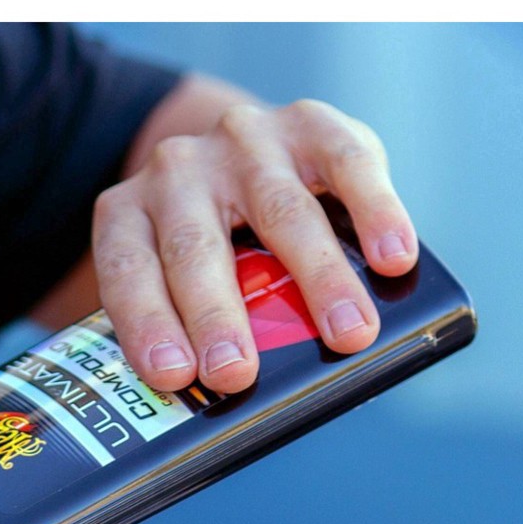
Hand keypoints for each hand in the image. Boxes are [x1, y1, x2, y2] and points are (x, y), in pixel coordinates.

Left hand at [91, 85, 419, 396]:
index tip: (173, 375)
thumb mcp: (178, 277)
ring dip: (318, 279)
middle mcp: (176, 171)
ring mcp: (242, 140)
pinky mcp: (309, 123)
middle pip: (195, 249)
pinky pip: (347, 164)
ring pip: (280, 212)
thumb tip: (237, 400)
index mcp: (128, 216)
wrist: (242, 151)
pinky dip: (375, 214)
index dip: (147, 324)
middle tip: (238, 373)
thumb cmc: (211, 245)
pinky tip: (394, 258)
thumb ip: (193, 324)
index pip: (128, 273)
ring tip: (348, 334)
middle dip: (217, 317)